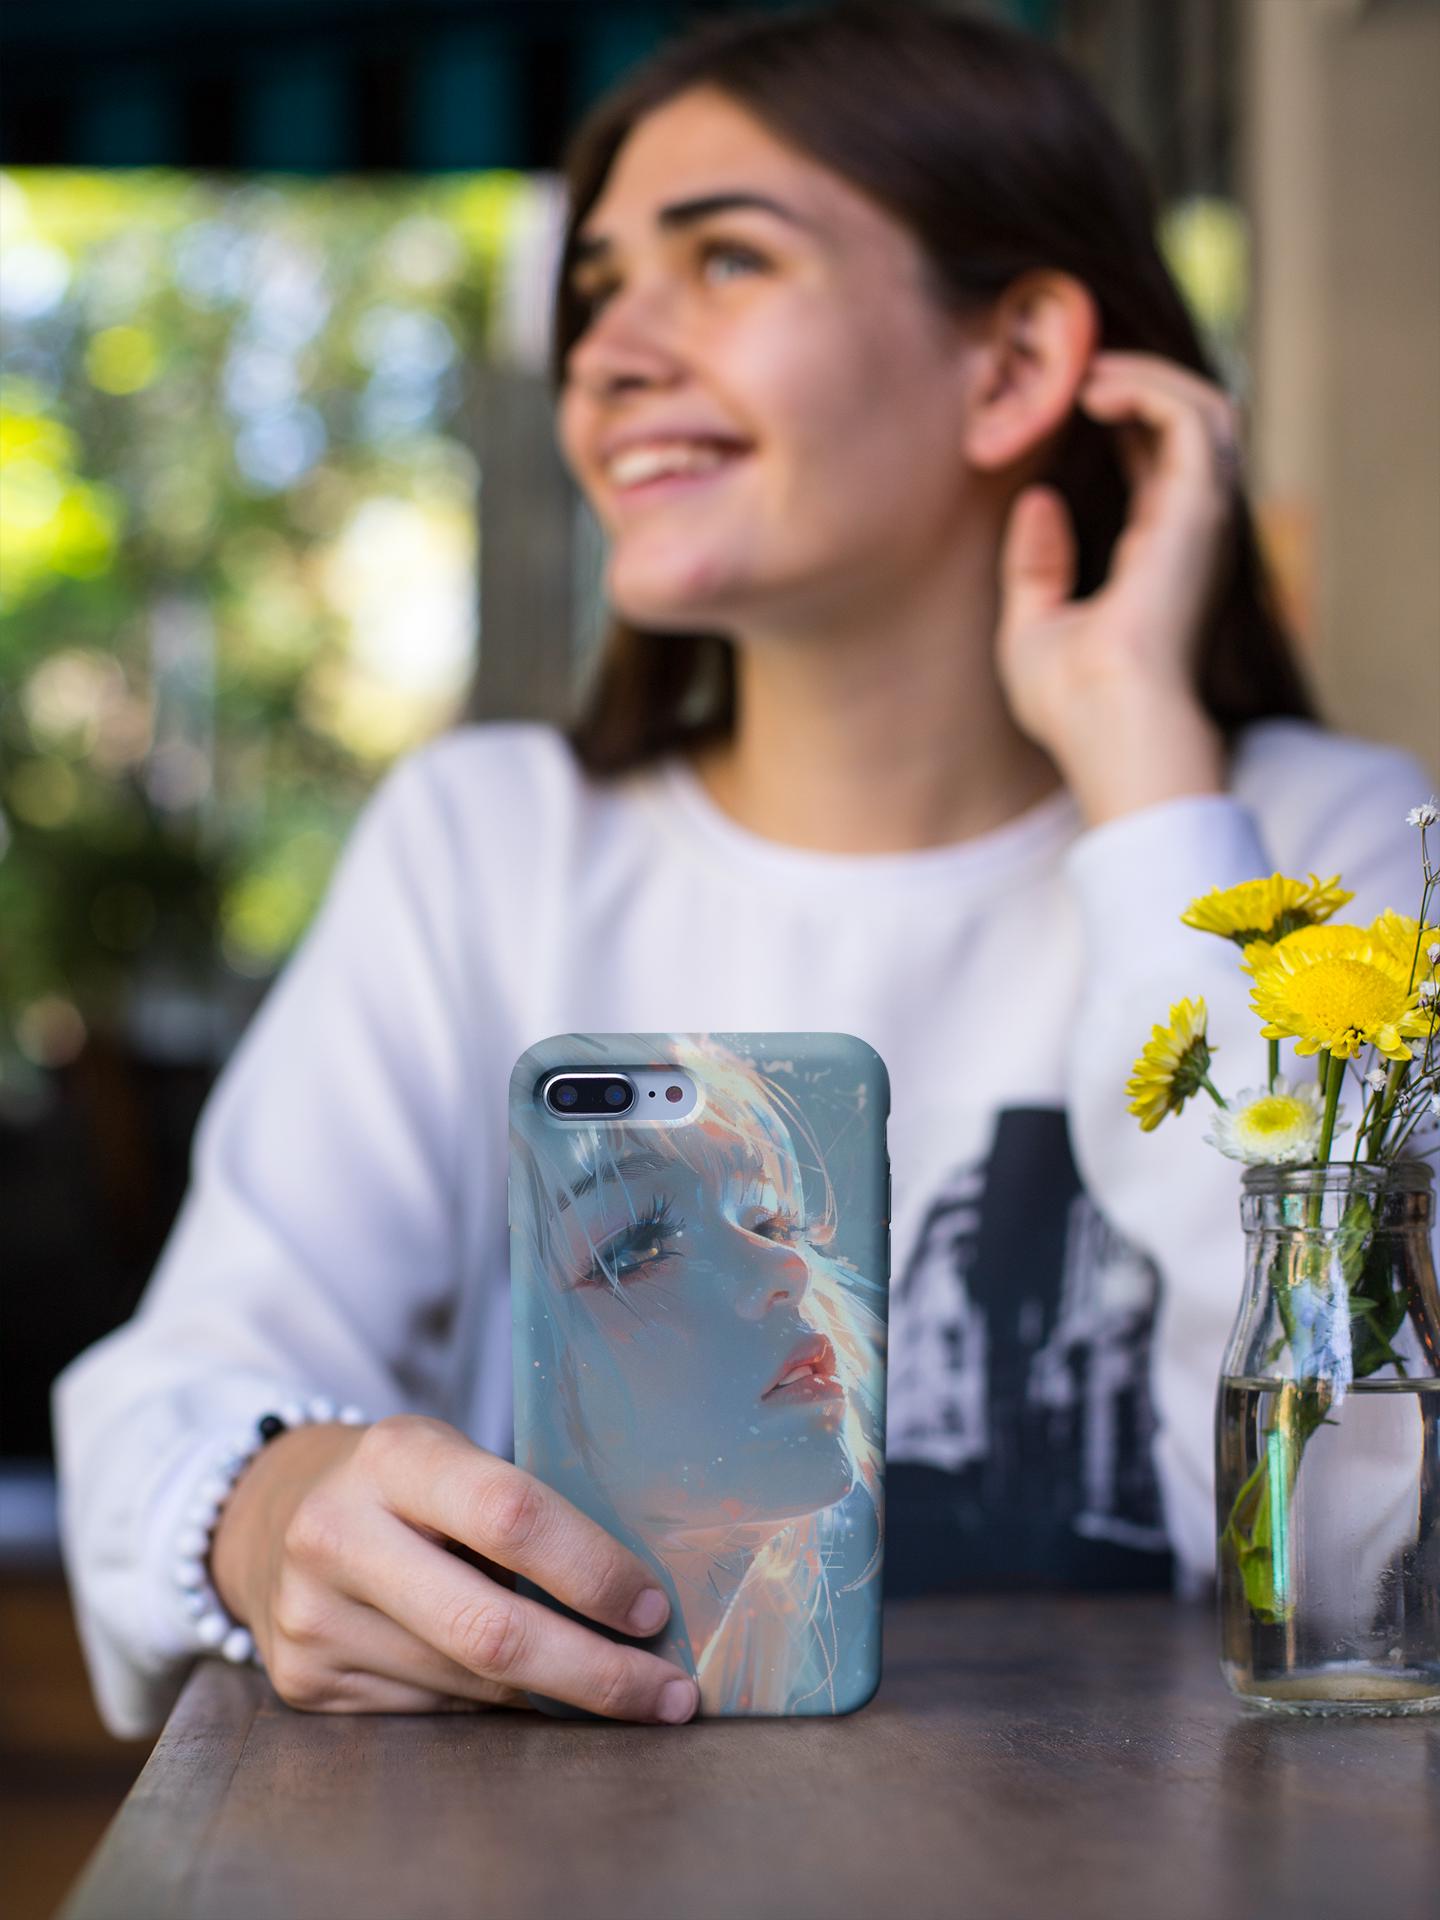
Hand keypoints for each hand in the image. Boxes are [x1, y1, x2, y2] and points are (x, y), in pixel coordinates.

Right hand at [209, 1414, 697, 1722]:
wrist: (269, 1514)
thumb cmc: (403, 1484)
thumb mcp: (452, 1457)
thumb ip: (524, 1510)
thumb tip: (638, 1599)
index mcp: (393, 1457)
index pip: (510, 1514)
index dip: (592, 1569)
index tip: (652, 1608)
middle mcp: (338, 1534)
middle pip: (489, 1630)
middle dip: (595, 1672)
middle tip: (669, 1694)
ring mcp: (313, 1618)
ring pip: (470, 1686)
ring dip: (556, 1698)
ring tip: (619, 1692)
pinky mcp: (303, 1684)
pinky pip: (435, 1714)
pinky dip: (496, 1709)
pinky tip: (527, 1693)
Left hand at [995, 349, 1235, 825]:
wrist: (1107, 728)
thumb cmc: (1072, 702)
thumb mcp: (1033, 626)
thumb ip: (1036, 564)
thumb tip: (1037, 499)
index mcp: (1158, 556)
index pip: (1157, 461)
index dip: (1121, 416)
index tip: (1065, 397)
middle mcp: (1189, 533)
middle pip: (1191, 423)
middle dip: (1140, 381)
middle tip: (1076, 370)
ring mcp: (1202, 519)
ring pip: (1206, 408)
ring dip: (1147, 374)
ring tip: (1086, 373)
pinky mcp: (1199, 509)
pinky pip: (1191, 418)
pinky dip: (1149, 389)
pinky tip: (1095, 392)